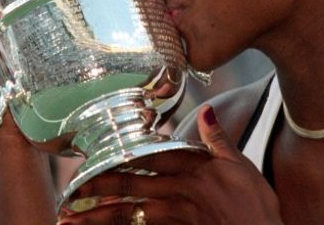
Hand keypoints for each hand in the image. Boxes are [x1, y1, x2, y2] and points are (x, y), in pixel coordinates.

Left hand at [60, 105, 282, 223]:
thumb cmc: (256, 204)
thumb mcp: (242, 165)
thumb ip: (218, 140)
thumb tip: (205, 110)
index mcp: (192, 168)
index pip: (147, 158)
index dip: (117, 158)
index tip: (91, 159)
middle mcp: (179, 190)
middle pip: (129, 186)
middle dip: (96, 189)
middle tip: (67, 193)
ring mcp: (176, 215)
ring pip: (129, 214)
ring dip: (98, 217)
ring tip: (70, 221)